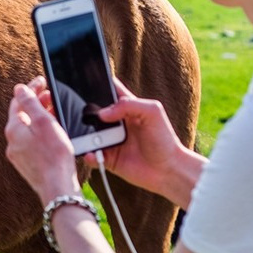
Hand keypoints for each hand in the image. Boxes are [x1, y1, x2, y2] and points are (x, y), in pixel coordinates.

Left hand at [5, 80, 79, 204]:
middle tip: (50, 95)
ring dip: (39, 118)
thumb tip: (19, 88)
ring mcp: (19, 155)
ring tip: (53, 113)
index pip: (18, 101)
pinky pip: (31, 142)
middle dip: (35, 103)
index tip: (42, 81)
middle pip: (22, 115)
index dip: (31, 88)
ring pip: (27, 129)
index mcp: (14, 129)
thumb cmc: (54, 155)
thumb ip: (30, 103)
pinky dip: (40, 132)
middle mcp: (12, 142)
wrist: (57, 187)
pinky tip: (52, 134)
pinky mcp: (28, 165)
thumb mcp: (44, 122)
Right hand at [93, 78, 192, 203]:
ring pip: (90, 134)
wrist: (168, 170)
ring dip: (86, 135)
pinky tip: (91, 154)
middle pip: (94, 113)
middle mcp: (116, 123)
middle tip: (85, 115)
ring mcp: (111, 141)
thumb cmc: (164, 139)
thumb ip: (129, 105)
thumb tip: (102, 113)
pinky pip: (92, 156)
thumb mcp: (153, 112)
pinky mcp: (108, 159)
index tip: (86, 82)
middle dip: (86, 113)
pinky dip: (88, 155)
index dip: (98, 84)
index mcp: (127, 107)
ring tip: (90, 138)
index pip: (109, 90)